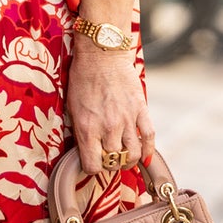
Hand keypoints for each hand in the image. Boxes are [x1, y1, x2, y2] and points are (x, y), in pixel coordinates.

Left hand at [67, 43, 156, 180]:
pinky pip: (149, 137)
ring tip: (124, 157)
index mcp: (87, 129)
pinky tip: (144, 155)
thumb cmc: (82, 79)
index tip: (93, 162)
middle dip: (110, 163)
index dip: (93, 168)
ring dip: (129, 161)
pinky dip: (148, 150)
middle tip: (108, 158)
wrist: (101, 55)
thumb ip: (81, 132)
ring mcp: (126, 119)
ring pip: (133, 155)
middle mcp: (108, 127)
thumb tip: (87, 151)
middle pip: (113, 162)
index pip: (93, 166)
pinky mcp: (141, 109)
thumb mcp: (73, 108)